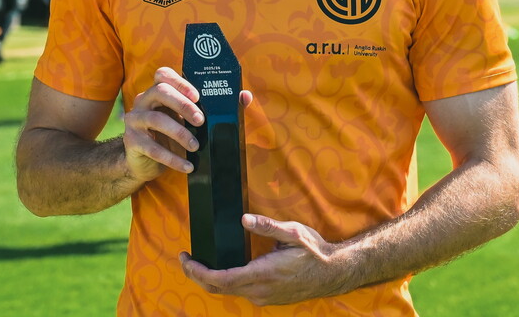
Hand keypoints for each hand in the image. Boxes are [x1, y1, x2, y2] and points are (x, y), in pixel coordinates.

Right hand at [122, 67, 204, 182]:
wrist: (143, 162)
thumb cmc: (167, 136)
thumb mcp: (179, 120)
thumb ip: (196, 111)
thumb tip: (235, 104)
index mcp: (155, 92)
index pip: (163, 75)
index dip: (180, 82)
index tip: (197, 96)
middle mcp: (142, 101)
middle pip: (161, 92)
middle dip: (183, 105)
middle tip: (200, 121)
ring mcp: (134, 120)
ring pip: (157, 119)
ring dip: (180, 133)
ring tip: (195, 146)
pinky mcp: (132, 141)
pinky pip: (154, 149)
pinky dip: (173, 158)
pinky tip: (187, 166)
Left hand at [180, 214, 348, 305]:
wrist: (332, 273)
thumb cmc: (313, 251)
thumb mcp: (292, 233)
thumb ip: (267, 226)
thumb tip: (243, 219)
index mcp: (261, 274)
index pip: (220, 278)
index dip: (198, 271)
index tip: (185, 259)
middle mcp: (259, 291)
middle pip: (218, 288)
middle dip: (197, 275)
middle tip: (185, 260)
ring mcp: (263, 298)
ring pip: (228, 292)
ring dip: (210, 280)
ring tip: (200, 263)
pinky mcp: (268, 299)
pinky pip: (240, 293)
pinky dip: (225, 283)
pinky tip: (224, 269)